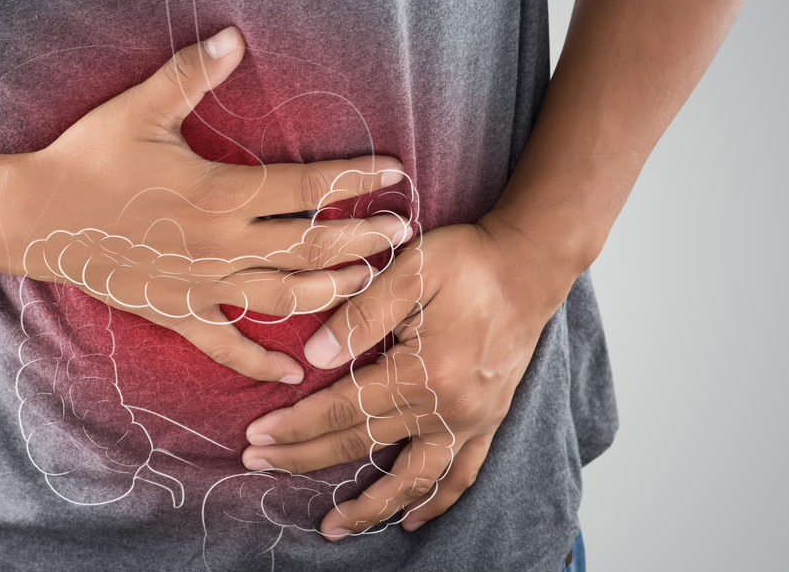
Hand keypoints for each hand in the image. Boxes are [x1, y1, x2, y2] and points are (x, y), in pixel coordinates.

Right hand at [0, 26, 411, 382]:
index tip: (394, 173)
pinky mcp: (178, 313)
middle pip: (312, 249)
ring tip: (369, 284)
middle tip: (403, 234)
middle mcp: (221, 246)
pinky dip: (262, 364)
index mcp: (220, 193)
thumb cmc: (88, 158)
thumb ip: (192, 73)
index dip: (356, 180)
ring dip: (333, 293)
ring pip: (285, 299)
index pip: (308, 190)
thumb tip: (235, 37)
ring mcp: (202, 286)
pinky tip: (294, 374)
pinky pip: (228, 347)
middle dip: (364, 242)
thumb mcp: (140, 108)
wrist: (34, 217)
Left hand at [238, 212, 577, 536]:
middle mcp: (448, 407)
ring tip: (332, 527)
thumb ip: (360, 315)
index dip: (295, 426)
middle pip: (363, 444)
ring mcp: (471, 420)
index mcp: (423, 371)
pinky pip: (460, 476)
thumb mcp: (410, 269)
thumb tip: (313, 357)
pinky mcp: (488, 421)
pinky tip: (410, 520)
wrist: (531, 264)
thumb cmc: (469, 261)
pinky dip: (435, 502)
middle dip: (305, 458)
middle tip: (259, 465)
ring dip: (370, 508)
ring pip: (412, 480)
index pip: (342, 409)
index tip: (257, 436)